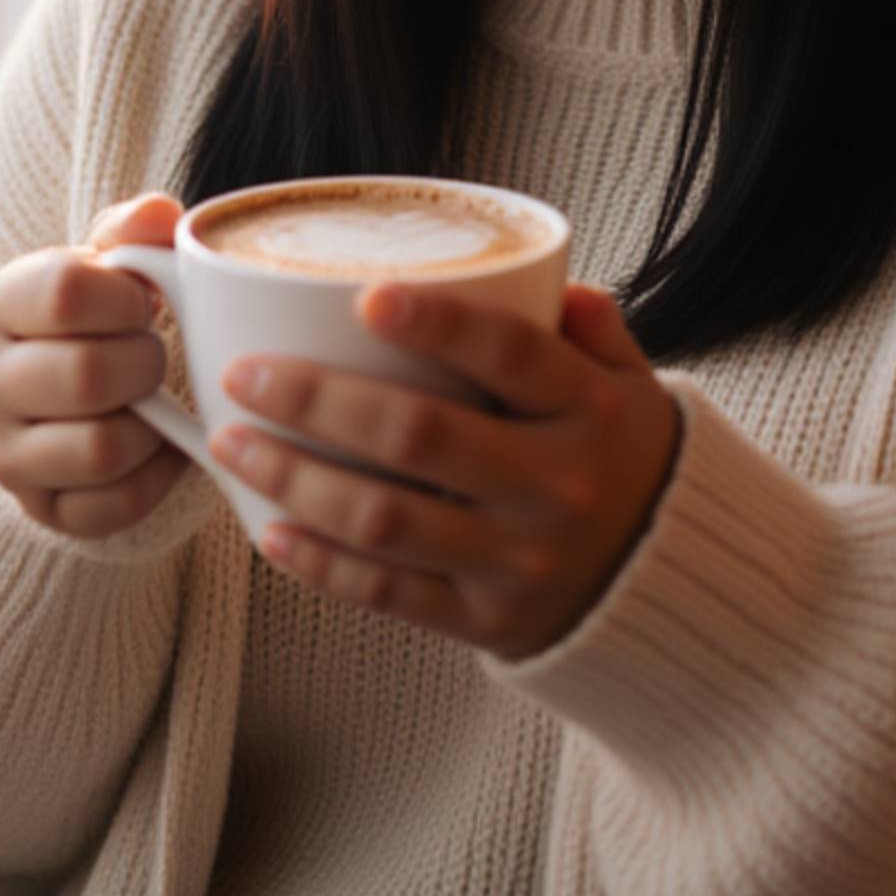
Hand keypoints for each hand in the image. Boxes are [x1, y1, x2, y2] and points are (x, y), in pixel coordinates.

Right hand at [0, 194, 190, 537]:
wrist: (54, 392)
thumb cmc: (92, 314)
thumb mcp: (104, 259)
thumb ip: (134, 230)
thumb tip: (159, 217)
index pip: (66, 293)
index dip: (127, 297)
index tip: (142, 302)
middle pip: (86, 375)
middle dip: (146, 362)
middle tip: (153, 354)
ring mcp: (3, 454)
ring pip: (100, 450)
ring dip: (153, 424)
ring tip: (155, 402)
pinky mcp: (37, 509)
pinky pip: (112, 508)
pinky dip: (157, 479)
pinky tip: (163, 447)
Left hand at [208, 282, 681, 659]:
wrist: (666, 582)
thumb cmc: (619, 452)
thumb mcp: (629, 380)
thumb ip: (589, 325)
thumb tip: (547, 275)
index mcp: (589, 409)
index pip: (511, 355)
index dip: (439, 323)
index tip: (365, 296)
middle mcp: (554, 485)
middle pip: (420, 437)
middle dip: (318, 402)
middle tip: (244, 372)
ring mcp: (517, 559)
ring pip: (386, 520)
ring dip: (295, 480)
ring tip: (229, 443)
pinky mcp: (485, 620)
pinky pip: (389, 593)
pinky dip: (322, 565)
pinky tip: (267, 530)